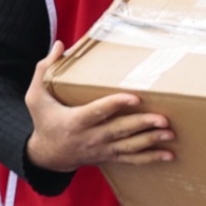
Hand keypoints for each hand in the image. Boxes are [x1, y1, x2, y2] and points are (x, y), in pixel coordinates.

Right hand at [23, 43, 175, 171]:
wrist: (47, 155)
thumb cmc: (44, 121)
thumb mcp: (36, 97)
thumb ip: (44, 70)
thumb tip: (59, 45)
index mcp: (75, 121)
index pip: (97, 111)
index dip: (115, 104)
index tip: (134, 97)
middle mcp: (91, 137)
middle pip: (119, 130)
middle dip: (142, 124)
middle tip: (163, 118)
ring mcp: (102, 149)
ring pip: (129, 146)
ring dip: (151, 140)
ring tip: (170, 133)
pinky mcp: (110, 157)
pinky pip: (132, 160)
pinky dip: (151, 158)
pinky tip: (169, 154)